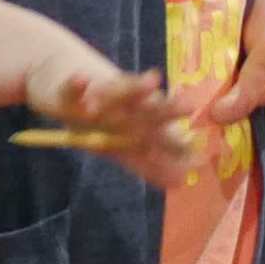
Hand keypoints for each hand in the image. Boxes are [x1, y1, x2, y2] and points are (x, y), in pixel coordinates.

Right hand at [20, 46, 206, 192]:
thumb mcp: (122, 144)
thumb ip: (148, 165)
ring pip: (118, 91)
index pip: (163, 136)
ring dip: (134, 87)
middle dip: (167, 109)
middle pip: (148, 108)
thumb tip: (180, 183)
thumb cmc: (102, 118)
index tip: (199, 156)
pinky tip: (82, 80)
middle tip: (189, 106)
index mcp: (137, 125)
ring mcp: (99, 97)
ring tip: (152, 81)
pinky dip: (76, 84)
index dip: (178, 147)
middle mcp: (123, 109)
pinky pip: (73, 88)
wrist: (65, 80)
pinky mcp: (71, 89)